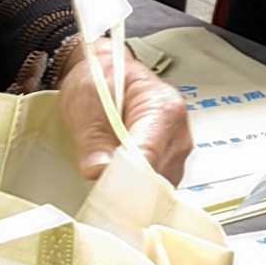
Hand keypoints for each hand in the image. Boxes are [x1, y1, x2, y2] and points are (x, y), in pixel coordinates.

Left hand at [57, 38, 192, 183]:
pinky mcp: (170, 162)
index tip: (105, 190)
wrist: (107, 73)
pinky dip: (137, 189)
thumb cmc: (103, 80)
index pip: (149, 157)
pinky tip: (119, 179)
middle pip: (158, 177)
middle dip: (128, 188)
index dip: (126, 180)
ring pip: (159, 187)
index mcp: (163, 109)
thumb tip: (99, 170)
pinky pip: (156, 186)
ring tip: (107, 179)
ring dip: (133, 191)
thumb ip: (92, 139)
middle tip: (100, 188)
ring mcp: (177, 149)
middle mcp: (178, 131)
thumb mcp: (86, 101)